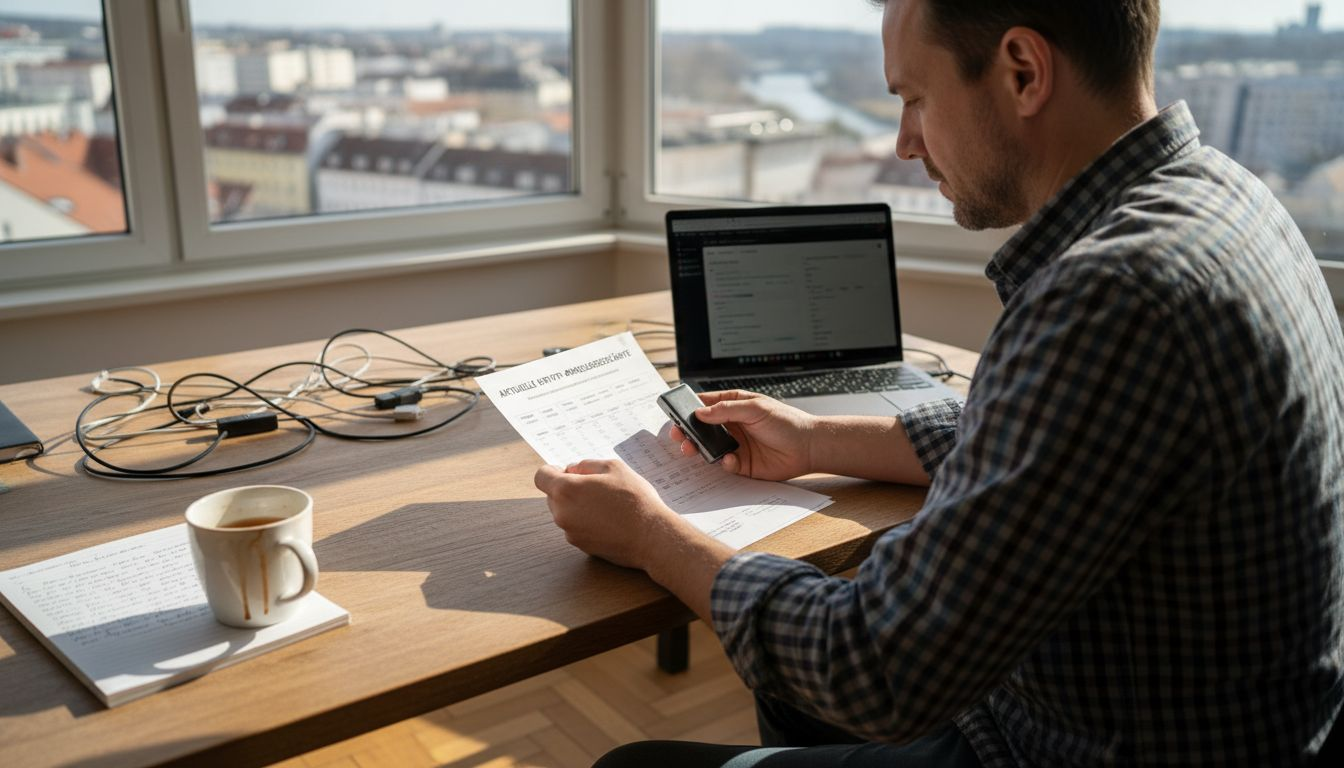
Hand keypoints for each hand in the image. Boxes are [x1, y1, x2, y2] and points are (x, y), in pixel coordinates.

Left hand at [534, 459, 684, 569]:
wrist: (651, 536)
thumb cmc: (635, 499)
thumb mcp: (613, 467)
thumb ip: (586, 465)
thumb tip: (572, 470)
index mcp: (566, 490)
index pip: (541, 476)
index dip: (553, 471)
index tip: (569, 473)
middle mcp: (562, 513)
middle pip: (553, 496)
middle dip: (569, 489)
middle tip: (597, 488)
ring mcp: (570, 533)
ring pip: (566, 513)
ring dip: (578, 507)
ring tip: (607, 505)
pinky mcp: (581, 547)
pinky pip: (577, 528)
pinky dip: (587, 523)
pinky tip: (610, 520)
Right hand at [672, 390, 817, 480]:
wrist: (809, 448)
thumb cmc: (787, 422)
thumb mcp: (755, 409)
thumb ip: (726, 410)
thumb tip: (700, 412)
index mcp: (735, 405)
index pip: (706, 404)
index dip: (690, 408)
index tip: (675, 413)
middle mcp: (733, 425)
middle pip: (703, 428)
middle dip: (688, 432)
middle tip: (678, 436)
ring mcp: (736, 445)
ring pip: (709, 447)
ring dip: (699, 449)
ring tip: (692, 449)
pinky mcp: (742, 464)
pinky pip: (724, 464)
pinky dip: (723, 463)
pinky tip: (729, 460)